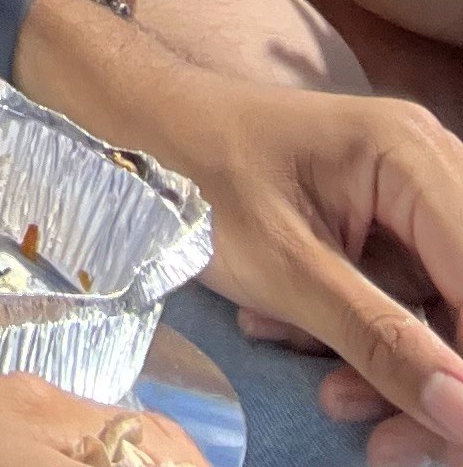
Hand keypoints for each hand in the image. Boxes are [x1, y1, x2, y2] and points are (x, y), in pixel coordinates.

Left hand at [146, 68, 462, 460]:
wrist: (130, 126)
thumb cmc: (193, 175)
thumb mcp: (283, 269)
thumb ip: (380, 341)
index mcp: (408, 155)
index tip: (449, 430)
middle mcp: (426, 170)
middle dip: (442, 382)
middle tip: (390, 445)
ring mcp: (409, 203)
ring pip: (446, 315)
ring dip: (399, 374)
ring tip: (332, 402)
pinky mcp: (385, 234)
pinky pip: (408, 307)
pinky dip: (370, 347)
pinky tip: (306, 353)